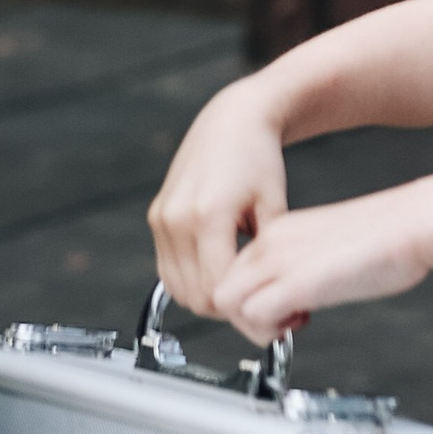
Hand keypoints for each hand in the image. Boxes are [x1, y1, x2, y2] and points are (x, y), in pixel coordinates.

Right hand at [151, 86, 293, 315]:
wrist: (233, 121)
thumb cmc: (260, 158)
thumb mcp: (275, 208)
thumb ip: (268, 257)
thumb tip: (272, 301)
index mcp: (208, 216)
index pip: (217, 290)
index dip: (244, 310)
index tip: (270, 312)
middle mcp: (176, 219)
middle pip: (195, 297)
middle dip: (228, 309)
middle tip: (258, 304)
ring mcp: (162, 219)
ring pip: (178, 289)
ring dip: (207, 298)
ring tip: (240, 287)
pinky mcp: (157, 217)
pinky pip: (167, 269)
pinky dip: (191, 280)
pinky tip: (220, 270)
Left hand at [212, 190, 429, 340]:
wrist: (411, 223)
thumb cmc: (386, 236)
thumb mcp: (328, 247)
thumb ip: (305, 266)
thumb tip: (301, 292)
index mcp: (279, 232)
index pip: (233, 272)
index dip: (250, 297)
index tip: (281, 308)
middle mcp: (271, 243)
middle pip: (220, 286)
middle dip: (243, 315)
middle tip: (280, 321)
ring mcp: (280, 260)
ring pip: (225, 301)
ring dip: (252, 324)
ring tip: (289, 323)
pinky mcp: (296, 281)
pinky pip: (251, 313)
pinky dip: (267, 329)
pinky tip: (299, 321)